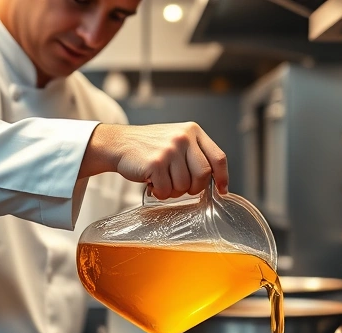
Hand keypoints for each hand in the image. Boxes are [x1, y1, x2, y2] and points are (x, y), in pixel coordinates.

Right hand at [82, 122, 228, 199]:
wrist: (120, 143)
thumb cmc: (150, 146)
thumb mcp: (177, 140)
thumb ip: (196, 155)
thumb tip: (216, 181)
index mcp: (192, 131)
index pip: (218, 157)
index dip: (222, 177)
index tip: (222, 190)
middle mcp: (183, 138)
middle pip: (204, 175)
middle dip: (194, 188)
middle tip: (181, 187)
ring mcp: (169, 150)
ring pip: (184, 185)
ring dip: (174, 191)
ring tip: (162, 181)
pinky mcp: (155, 163)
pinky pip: (167, 190)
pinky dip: (160, 192)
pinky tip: (152, 183)